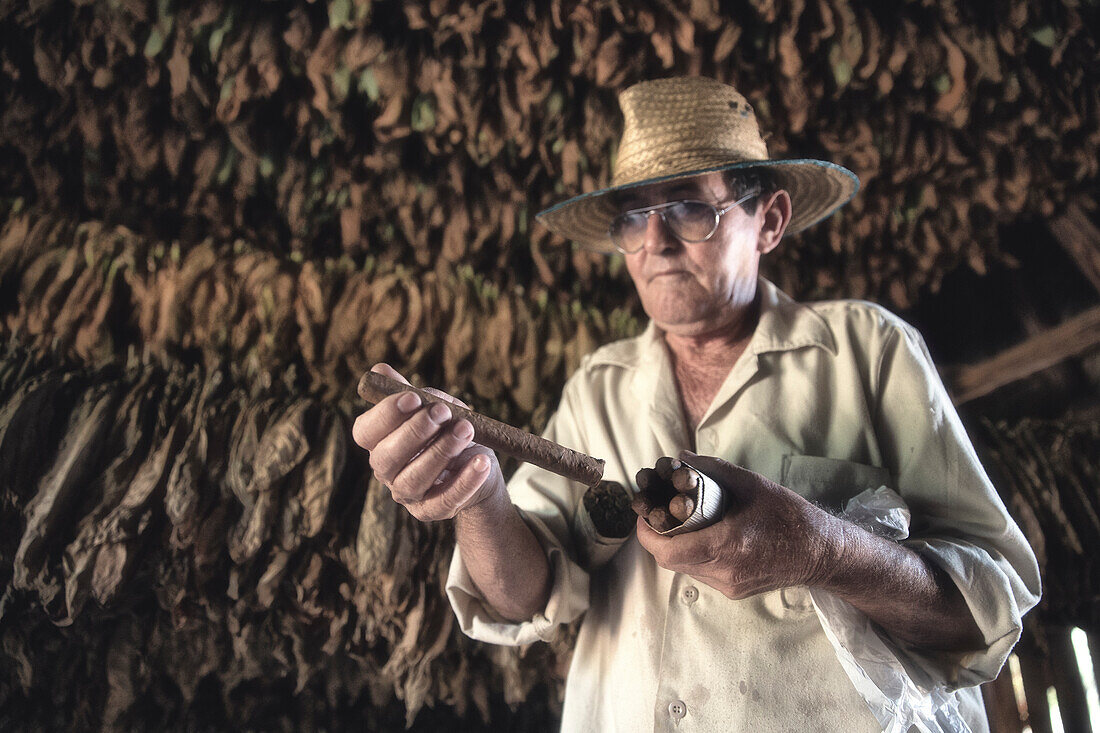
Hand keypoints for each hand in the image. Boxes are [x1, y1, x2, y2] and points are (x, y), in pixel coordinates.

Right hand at [351, 363, 505, 521]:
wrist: (478, 464)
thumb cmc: (449, 431)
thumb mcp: (433, 408)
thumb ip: (410, 392)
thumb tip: (380, 370)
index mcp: (379, 442)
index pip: (365, 432)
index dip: (384, 415)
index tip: (412, 398)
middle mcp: (387, 471)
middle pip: (386, 458)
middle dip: (414, 433)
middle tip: (444, 412)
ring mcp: (408, 494)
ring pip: (413, 479)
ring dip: (441, 452)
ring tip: (466, 429)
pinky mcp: (433, 511)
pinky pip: (446, 500)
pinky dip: (465, 481)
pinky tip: (481, 461)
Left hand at [635, 451, 840, 598]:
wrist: (823, 552)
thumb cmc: (790, 515)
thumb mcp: (752, 483)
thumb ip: (713, 469)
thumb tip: (680, 457)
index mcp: (728, 545)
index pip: (669, 551)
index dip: (647, 534)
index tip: (643, 514)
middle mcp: (725, 571)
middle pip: (672, 561)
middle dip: (657, 538)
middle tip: (654, 515)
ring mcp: (730, 585)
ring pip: (685, 569)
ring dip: (674, 547)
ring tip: (673, 523)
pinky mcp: (735, 591)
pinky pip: (701, 573)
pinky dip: (692, 555)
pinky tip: (697, 537)